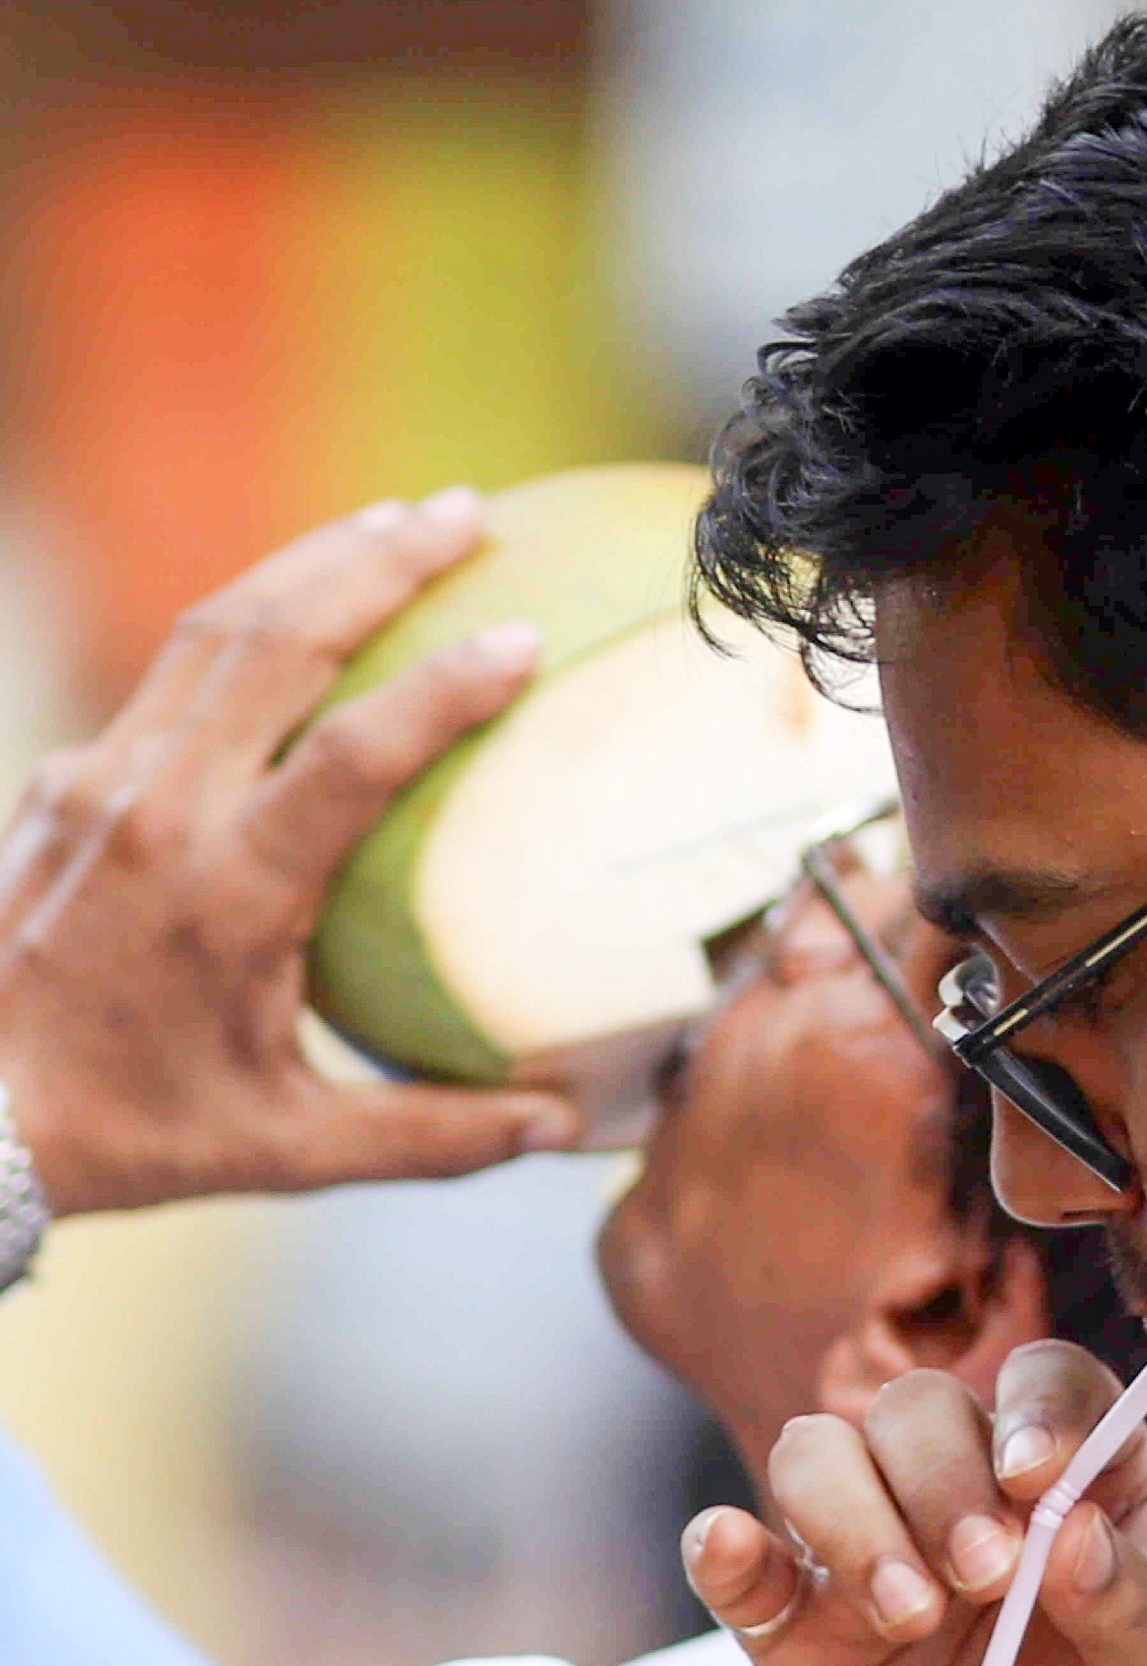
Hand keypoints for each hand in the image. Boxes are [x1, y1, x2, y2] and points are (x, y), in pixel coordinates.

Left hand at [0, 488, 579, 1214]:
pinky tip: (304, 613)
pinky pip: (171, 672)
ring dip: (312, 560)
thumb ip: (434, 1136)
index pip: (352, 755)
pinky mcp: (64, 776)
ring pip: (213, 627)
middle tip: (472, 513)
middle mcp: (159, 811)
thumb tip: (564, 1124)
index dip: (442, 689)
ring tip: (401, 521)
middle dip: (380, 560)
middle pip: (277, 639)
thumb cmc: (135, 1137)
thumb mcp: (290, 1151)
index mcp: (228, 895)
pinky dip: (249, 622)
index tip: (522, 636)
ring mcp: (99, 780)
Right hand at [682, 1339, 1146, 1665]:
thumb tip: (1075, 1533)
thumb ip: (1133, 1607)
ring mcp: (872, 1562)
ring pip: (819, 1456)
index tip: (1038, 1473)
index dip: (1036, 1404)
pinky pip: (742, 1574)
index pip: (1046, 1383)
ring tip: (908, 1616)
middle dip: (943, 1475)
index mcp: (1076, 1483)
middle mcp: (967, 1499)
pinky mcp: (799, 1644)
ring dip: (853, 1515)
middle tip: (986, 1576)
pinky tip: (730, 1549)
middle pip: (917, 1407)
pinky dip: (723, 1548)